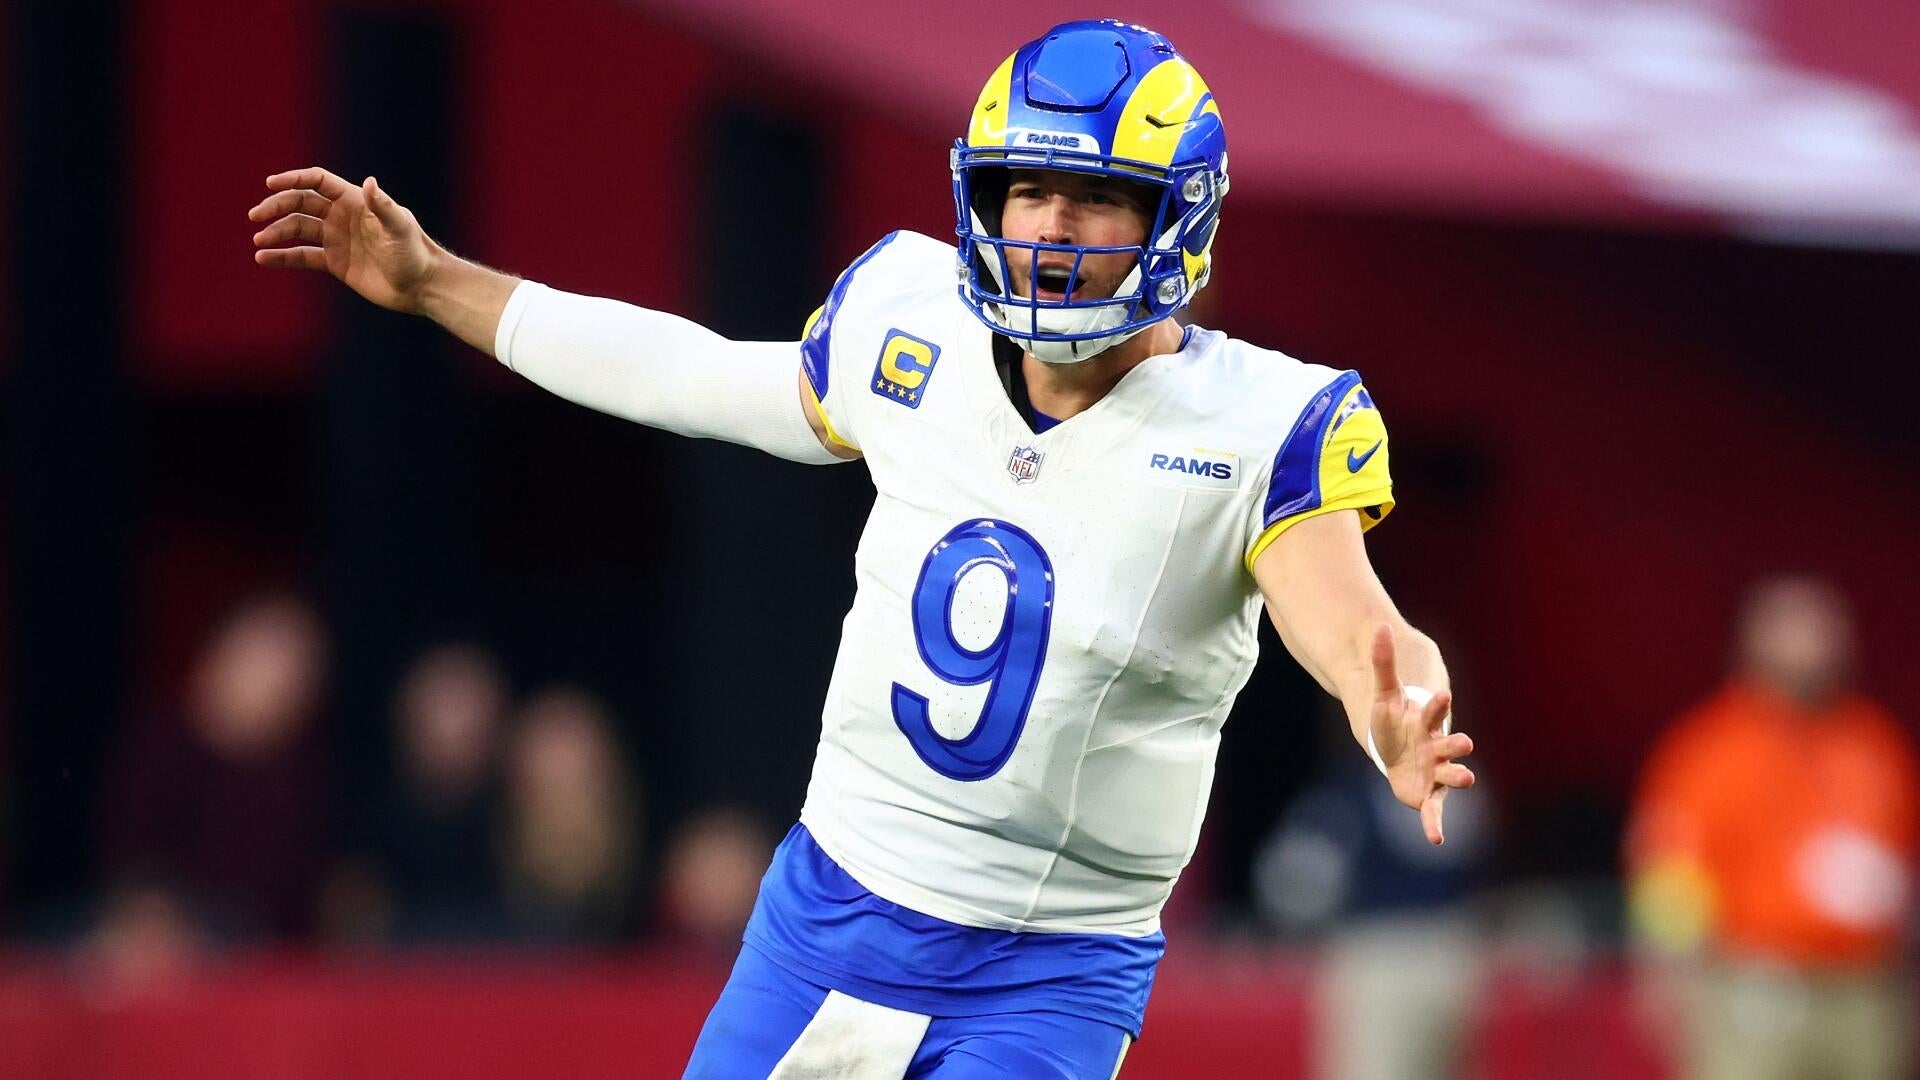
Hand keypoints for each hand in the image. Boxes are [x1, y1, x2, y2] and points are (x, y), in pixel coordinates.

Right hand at [250, 168, 437, 313]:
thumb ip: (382, 206)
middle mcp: (341, 216)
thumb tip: (368, 182)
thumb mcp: (400, 228)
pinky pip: (302, 256)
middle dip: (276, 207)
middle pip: (300, 203)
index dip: (294, 179)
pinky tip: (263, 259)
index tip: (270, 184)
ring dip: (276, 233)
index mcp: (354, 201)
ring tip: (259, 242)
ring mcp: (336, 239)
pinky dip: (282, 257)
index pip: (317, 181)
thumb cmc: (414, 253)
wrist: (420, 286)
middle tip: (256, 216)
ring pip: (297, 229)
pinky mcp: (334, 262)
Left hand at [1366, 623, 1474, 844]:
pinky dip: (1434, 824)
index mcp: (1426, 720)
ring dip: (1458, 776)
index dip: (1435, 704)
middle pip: (1449, 744)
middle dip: (1456, 744)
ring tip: (1468, 780)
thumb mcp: (1382, 690)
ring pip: (1449, 774)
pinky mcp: (1426, 793)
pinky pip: (1433, 810)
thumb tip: (1377, 626)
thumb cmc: (1392, 716)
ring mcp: (1435, 770)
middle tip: (1466, 743)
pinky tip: (1435, 839)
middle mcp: (1437, 746)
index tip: (1440, 695)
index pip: (1432, 710)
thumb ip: (1382, 661)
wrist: (1396, 743)